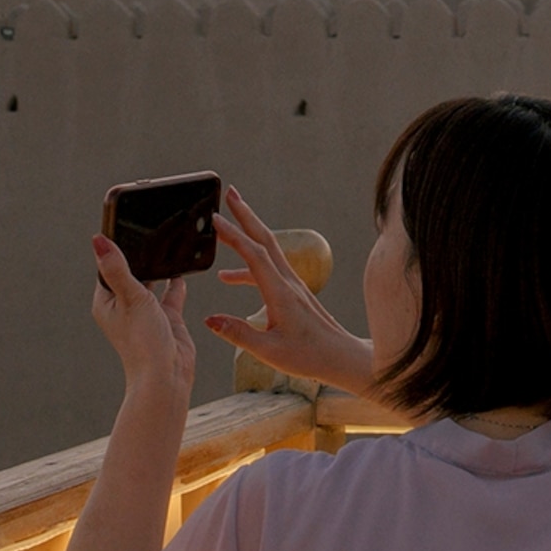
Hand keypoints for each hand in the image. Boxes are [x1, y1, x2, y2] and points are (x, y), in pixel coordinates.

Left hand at [90, 235, 194, 405]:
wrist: (167, 375)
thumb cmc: (142, 342)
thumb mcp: (130, 297)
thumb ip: (117, 268)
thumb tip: (98, 241)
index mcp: (106, 301)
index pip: (107, 267)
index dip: (113, 248)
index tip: (121, 224)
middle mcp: (124, 305)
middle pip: (130, 271)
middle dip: (138, 254)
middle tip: (146, 228)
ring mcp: (145, 311)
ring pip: (150, 281)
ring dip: (157, 266)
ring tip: (164, 244)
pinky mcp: (166, 317)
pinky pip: (170, 294)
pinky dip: (174, 282)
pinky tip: (180, 270)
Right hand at [204, 184, 376, 393]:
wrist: (342, 358)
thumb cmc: (309, 357)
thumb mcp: (269, 351)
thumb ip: (237, 334)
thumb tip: (209, 319)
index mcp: (280, 294)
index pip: (254, 255)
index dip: (234, 235)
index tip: (216, 218)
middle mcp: (288, 283)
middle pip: (264, 239)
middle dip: (246, 215)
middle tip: (230, 193)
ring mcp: (292, 286)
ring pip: (267, 251)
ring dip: (247, 234)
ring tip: (225, 225)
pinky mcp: (293, 293)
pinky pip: (266, 271)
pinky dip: (246, 268)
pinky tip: (228, 277)